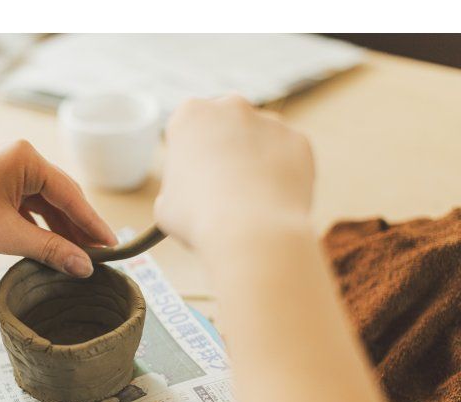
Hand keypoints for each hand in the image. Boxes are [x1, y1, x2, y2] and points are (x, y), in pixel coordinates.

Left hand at [0, 140, 116, 276]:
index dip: (93, 224)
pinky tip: (52, 250)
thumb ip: (51, 250)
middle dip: (79, 229)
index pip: (71, 194)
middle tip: (100, 258)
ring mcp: (6, 172)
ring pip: (45, 206)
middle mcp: (19, 158)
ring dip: (60, 232)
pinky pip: (28, 209)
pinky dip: (40, 229)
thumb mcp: (6, 236)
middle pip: (61, 198)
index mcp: (25, 157)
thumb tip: (86, 268)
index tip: (114, 248)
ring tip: (79, 260)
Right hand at [154, 96, 314, 250]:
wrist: (252, 231)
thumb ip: (175, 188)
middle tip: (220, 188)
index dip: (187, 158)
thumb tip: (186, 196)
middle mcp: (231, 106)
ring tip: (248, 201)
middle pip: (225, 126)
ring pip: (258, 140)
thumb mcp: (165, 206)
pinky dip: (280, 175)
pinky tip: (270, 201)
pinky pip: (286, 157)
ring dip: (253, 161)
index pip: (186, 130)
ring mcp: (270, 121)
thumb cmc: (200, 218)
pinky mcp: (299, 140)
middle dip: (223, 150)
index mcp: (190, 115)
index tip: (191, 180)